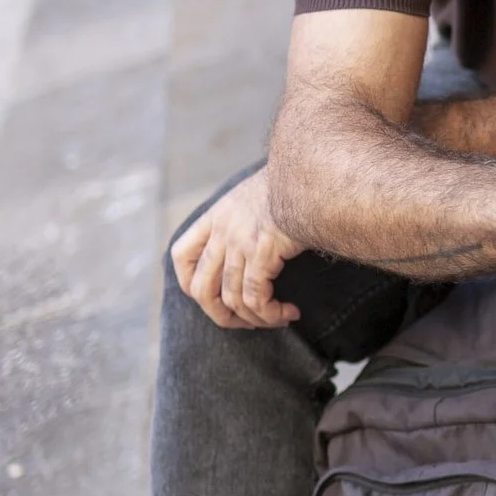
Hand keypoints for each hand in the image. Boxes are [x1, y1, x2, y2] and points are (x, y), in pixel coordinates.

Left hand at [171, 168, 304, 329]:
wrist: (313, 173)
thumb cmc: (297, 183)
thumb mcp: (260, 194)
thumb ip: (249, 215)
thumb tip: (262, 234)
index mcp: (218, 215)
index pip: (182, 255)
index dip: (189, 282)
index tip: (212, 295)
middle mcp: (222, 230)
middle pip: (201, 288)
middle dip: (220, 315)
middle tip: (244, 322)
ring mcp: (240, 242)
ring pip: (232, 299)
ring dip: (255, 319)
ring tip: (277, 320)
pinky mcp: (262, 252)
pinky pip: (257, 298)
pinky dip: (271, 313)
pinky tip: (289, 313)